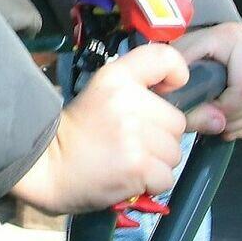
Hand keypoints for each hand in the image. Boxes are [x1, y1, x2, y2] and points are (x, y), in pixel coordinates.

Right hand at [10, 40, 190, 215]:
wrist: (45, 166)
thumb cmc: (76, 133)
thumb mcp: (103, 95)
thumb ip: (143, 92)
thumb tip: (196, 104)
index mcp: (116, 77)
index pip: (165, 57)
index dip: (176, 73)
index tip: (167, 90)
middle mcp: (128, 100)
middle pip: (176, 121)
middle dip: (160, 137)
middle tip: (131, 143)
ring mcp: (135, 134)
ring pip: (173, 151)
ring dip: (156, 163)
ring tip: (128, 161)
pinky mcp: (138, 165)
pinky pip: (166, 176)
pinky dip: (151, 183)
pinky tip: (128, 178)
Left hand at [173, 21, 241, 140]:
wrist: (184, 43)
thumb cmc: (178, 53)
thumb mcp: (174, 67)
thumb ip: (187, 93)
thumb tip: (213, 120)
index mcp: (236, 38)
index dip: (226, 109)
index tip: (204, 114)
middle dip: (233, 119)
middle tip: (208, 121)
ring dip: (239, 123)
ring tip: (215, 122)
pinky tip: (226, 121)